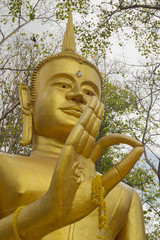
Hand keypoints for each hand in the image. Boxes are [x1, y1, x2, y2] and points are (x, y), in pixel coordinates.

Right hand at [47, 96, 142, 227]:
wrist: (60, 212)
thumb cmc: (80, 202)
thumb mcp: (106, 185)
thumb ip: (121, 168)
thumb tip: (139, 151)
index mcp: (88, 161)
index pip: (102, 142)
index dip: (118, 138)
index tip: (137, 142)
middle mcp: (80, 154)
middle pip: (90, 131)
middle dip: (96, 116)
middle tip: (100, 102)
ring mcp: (72, 154)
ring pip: (83, 130)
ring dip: (89, 115)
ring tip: (96, 101)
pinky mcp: (65, 156)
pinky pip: (74, 138)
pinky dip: (81, 126)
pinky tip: (88, 114)